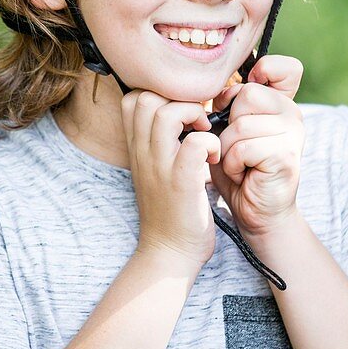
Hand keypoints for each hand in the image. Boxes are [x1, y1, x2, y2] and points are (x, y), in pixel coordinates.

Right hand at [121, 90, 219, 267]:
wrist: (169, 254)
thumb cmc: (171, 211)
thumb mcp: (156, 171)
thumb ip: (162, 143)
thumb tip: (184, 117)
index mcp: (136, 149)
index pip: (132, 98)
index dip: (161, 95)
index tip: (182, 113)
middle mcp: (142, 153)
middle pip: (146, 98)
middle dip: (178, 99)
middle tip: (196, 121)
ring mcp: (160, 166)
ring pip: (167, 113)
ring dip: (194, 115)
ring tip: (205, 134)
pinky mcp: (181, 181)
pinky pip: (197, 143)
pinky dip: (212, 143)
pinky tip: (215, 158)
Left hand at [209, 55, 304, 238]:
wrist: (256, 213)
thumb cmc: (239, 169)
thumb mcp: (229, 129)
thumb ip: (230, 103)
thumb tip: (222, 89)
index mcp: (282, 103)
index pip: (285, 67)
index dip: (263, 72)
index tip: (244, 100)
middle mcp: (293, 113)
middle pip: (247, 94)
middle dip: (228, 124)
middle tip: (237, 148)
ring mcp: (293, 134)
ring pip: (240, 124)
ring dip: (227, 149)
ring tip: (239, 163)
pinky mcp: (285, 155)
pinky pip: (242, 147)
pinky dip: (233, 164)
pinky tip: (243, 174)